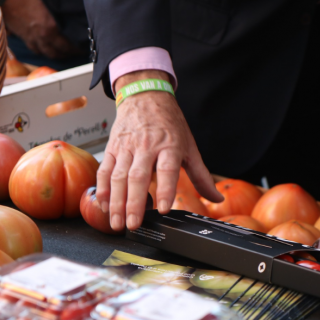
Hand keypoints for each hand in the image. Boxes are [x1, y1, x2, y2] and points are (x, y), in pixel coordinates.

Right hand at [2, 0, 76, 58]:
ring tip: (58, 52)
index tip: (80, 50)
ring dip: (51, 54)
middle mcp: (41, 37)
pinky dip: (38, 50)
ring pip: (42, 53)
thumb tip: (66, 16)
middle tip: (71, 54)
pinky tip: (42, 47)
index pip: (66, 46)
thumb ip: (57, 13)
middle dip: (64, 55)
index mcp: (50, 28)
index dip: (75, 50)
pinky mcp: (20, 36)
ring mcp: (29, 38)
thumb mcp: (48, 3)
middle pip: (54, 54)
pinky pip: (32, 48)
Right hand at [98, 70, 222, 230]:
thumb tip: (216, 199)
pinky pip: (104, 170)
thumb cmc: (169, 123)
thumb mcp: (190, 146)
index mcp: (169, 146)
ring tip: (117, 222)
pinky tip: (103, 205)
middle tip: (133, 225)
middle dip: (134, 203)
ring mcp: (127, 147)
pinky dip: (102, 189)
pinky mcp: (112, 147)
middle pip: (138, 177)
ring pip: (118, 176)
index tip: (163, 209)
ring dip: (116, 202)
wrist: (145, 95)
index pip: (167, 170)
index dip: (166, 191)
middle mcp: (146, 147)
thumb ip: (201, 176)